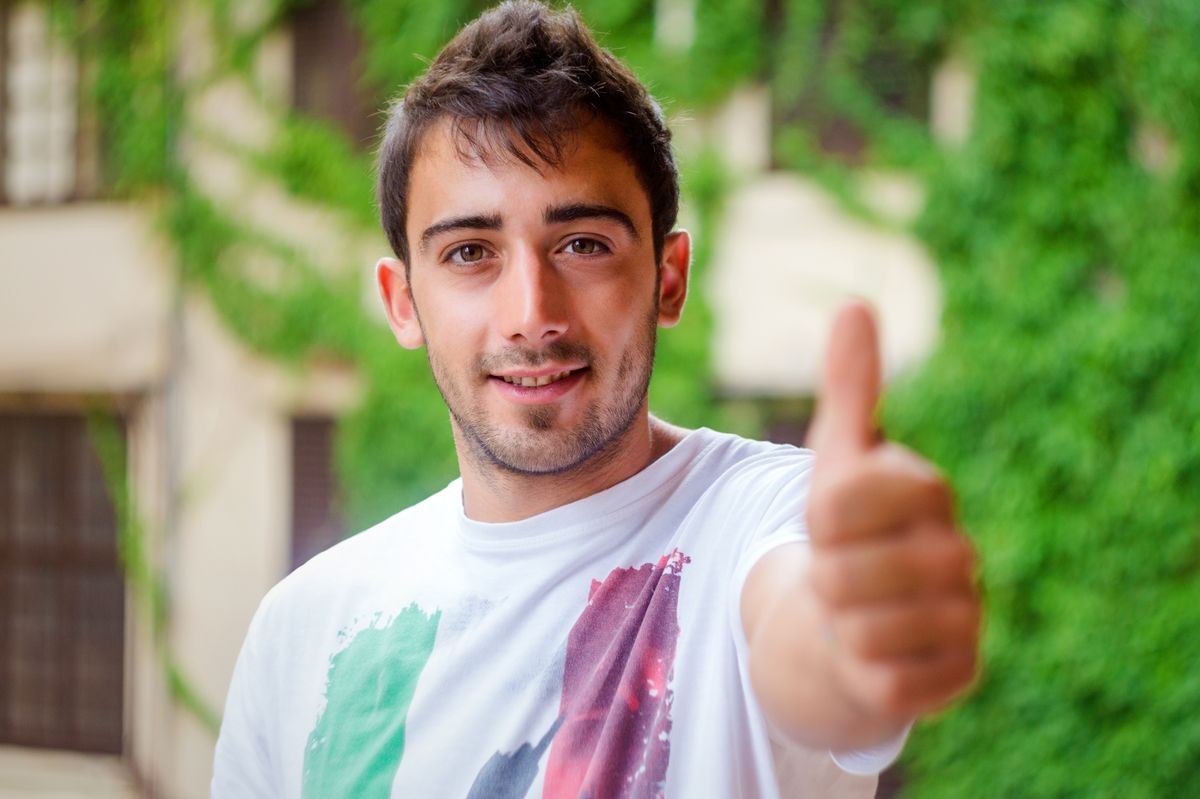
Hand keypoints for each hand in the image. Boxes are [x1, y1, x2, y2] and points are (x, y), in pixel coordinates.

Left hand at [805, 302, 979, 726]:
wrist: (862, 613)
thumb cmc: (848, 529)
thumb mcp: (838, 458)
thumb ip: (848, 388)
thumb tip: (855, 305)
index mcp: (928, 490)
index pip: (832, 505)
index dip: (813, 519)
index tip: (829, 520)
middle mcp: (959, 552)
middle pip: (837, 572)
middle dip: (819, 576)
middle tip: (840, 573)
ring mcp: (965, 617)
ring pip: (855, 628)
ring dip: (837, 623)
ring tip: (856, 609)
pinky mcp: (956, 676)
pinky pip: (879, 678)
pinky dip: (859, 668)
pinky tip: (877, 652)